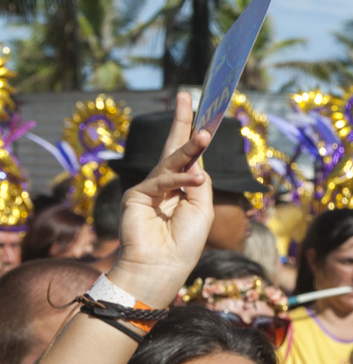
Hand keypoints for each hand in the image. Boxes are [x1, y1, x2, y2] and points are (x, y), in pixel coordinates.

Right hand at [110, 91, 212, 304]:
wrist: (162, 267)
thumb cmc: (185, 243)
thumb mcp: (202, 209)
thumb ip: (200, 183)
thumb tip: (197, 161)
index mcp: (183, 188)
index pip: (189, 157)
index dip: (194, 136)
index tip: (203, 112)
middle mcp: (165, 185)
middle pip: (173, 147)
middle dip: (181, 121)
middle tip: (185, 96)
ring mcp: (149, 189)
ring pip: (171, 161)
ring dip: (189, 149)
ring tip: (205, 136)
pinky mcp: (136, 195)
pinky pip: (162, 181)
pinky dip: (180, 180)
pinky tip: (195, 180)